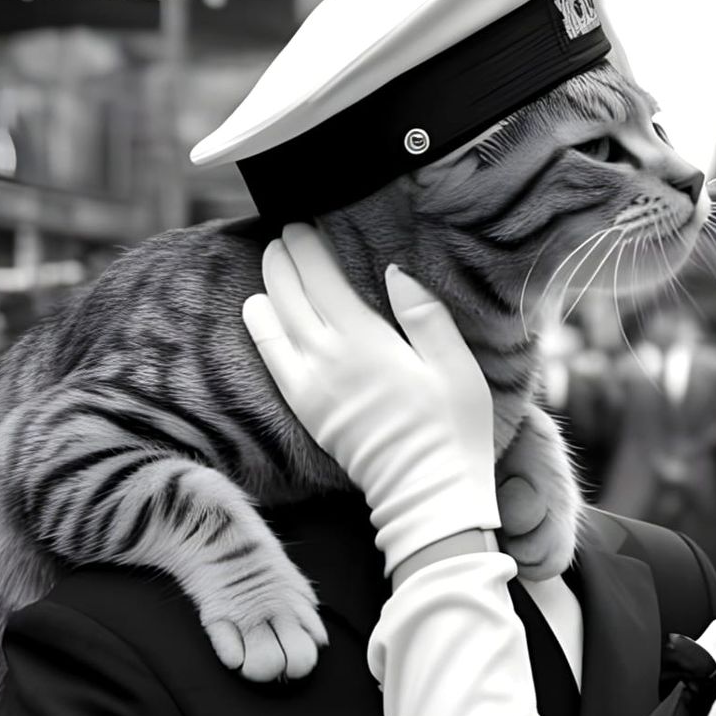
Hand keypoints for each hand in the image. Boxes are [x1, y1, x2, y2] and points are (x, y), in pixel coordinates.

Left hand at [242, 224, 498, 574]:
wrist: (426, 493)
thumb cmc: (453, 430)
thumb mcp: (456, 366)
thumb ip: (425, 314)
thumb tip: (394, 271)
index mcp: (364, 340)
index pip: (320, 276)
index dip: (307, 244)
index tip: (304, 222)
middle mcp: (326, 357)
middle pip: (289, 291)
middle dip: (283, 256)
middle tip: (285, 233)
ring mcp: (309, 385)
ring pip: (271, 319)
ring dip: (268, 284)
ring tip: (273, 262)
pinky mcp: (304, 408)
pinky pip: (268, 356)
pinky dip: (259, 326)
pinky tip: (259, 309)